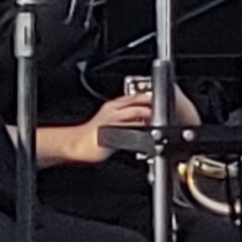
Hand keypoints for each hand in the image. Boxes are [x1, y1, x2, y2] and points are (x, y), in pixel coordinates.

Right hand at [35, 86, 156, 167]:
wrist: (76, 144)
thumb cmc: (90, 136)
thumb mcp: (107, 122)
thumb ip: (122, 119)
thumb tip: (137, 121)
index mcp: (112, 106)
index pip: (133, 96)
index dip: (147, 97)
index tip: (160, 100)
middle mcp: (113, 110)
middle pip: (136, 101)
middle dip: (151, 103)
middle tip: (165, 107)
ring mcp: (113, 120)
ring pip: (135, 111)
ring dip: (148, 113)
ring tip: (159, 118)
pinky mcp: (113, 132)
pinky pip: (130, 128)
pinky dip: (140, 128)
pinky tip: (147, 131)